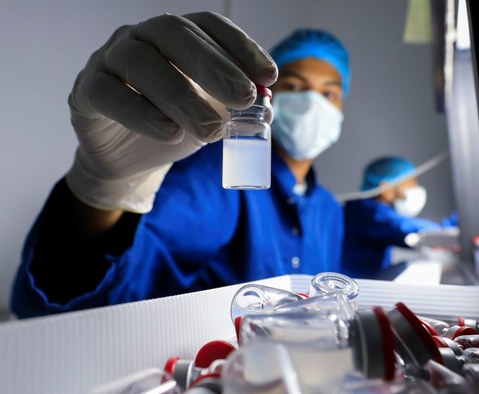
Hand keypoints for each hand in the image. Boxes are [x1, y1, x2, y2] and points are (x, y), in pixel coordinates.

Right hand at [65, 12, 277, 212]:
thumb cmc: (175, 125)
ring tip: (212, 131)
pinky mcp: (86, 91)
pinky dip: (141, 114)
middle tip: (244, 98)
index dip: (240, 46)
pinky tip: (170, 133)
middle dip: (214, 66)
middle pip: (175, 34)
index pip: (208, 25)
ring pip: (140, 62)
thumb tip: (267, 110)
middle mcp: (142, 37)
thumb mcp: (213, 118)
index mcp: (176, 37)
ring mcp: (109, 60)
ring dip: (181, 96)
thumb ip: (237, 113)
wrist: (130, 159)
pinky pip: (108, 93)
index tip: (268, 76)